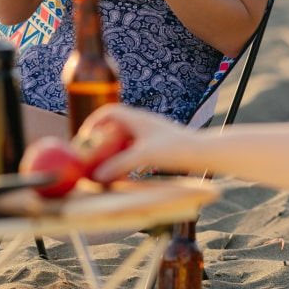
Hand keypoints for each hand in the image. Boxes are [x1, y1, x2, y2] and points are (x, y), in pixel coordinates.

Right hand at [79, 104, 196, 181]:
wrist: (204, 153)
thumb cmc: (175, 149)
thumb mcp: (143, 156)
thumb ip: (118, 164)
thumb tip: (96, 176)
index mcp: (137, 118)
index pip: (109, 112)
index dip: (94, 122)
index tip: (84, 138)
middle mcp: (143, 124)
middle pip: (115, 127)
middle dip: (101, 140)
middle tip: (90, 155)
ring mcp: (151, 135)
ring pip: (125, 140)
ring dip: (114, 151)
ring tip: (104, 167)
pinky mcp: (158, 147)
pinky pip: (135, 150)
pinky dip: (126, 159)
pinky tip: (125, 173)